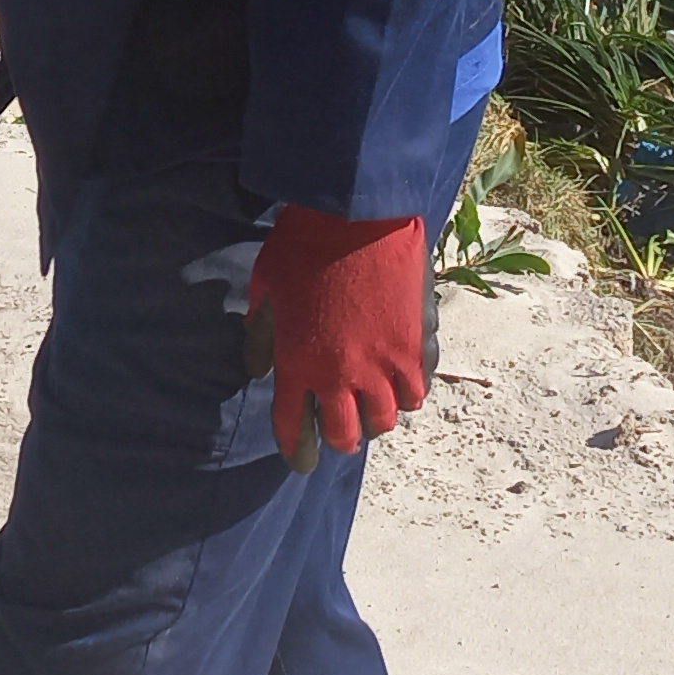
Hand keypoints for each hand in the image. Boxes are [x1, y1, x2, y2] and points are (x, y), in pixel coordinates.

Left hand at [250, 206, 427, 467]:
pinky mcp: (415, 348)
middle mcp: (339, 376)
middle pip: (345, 436)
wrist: (355, 214)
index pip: (295, 430)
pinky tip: (403, 386)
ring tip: (373, 410)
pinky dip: (408, 395)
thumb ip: (258, 336)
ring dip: (375, 419)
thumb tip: (256, 371)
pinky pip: (417, 393)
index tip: (302, 460)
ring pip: (384, 421)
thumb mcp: (265, 288)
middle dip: (340, 440)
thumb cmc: (302, 245)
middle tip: (341, 434)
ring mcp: (381, 365)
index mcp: (297, 364)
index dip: (298, 452)